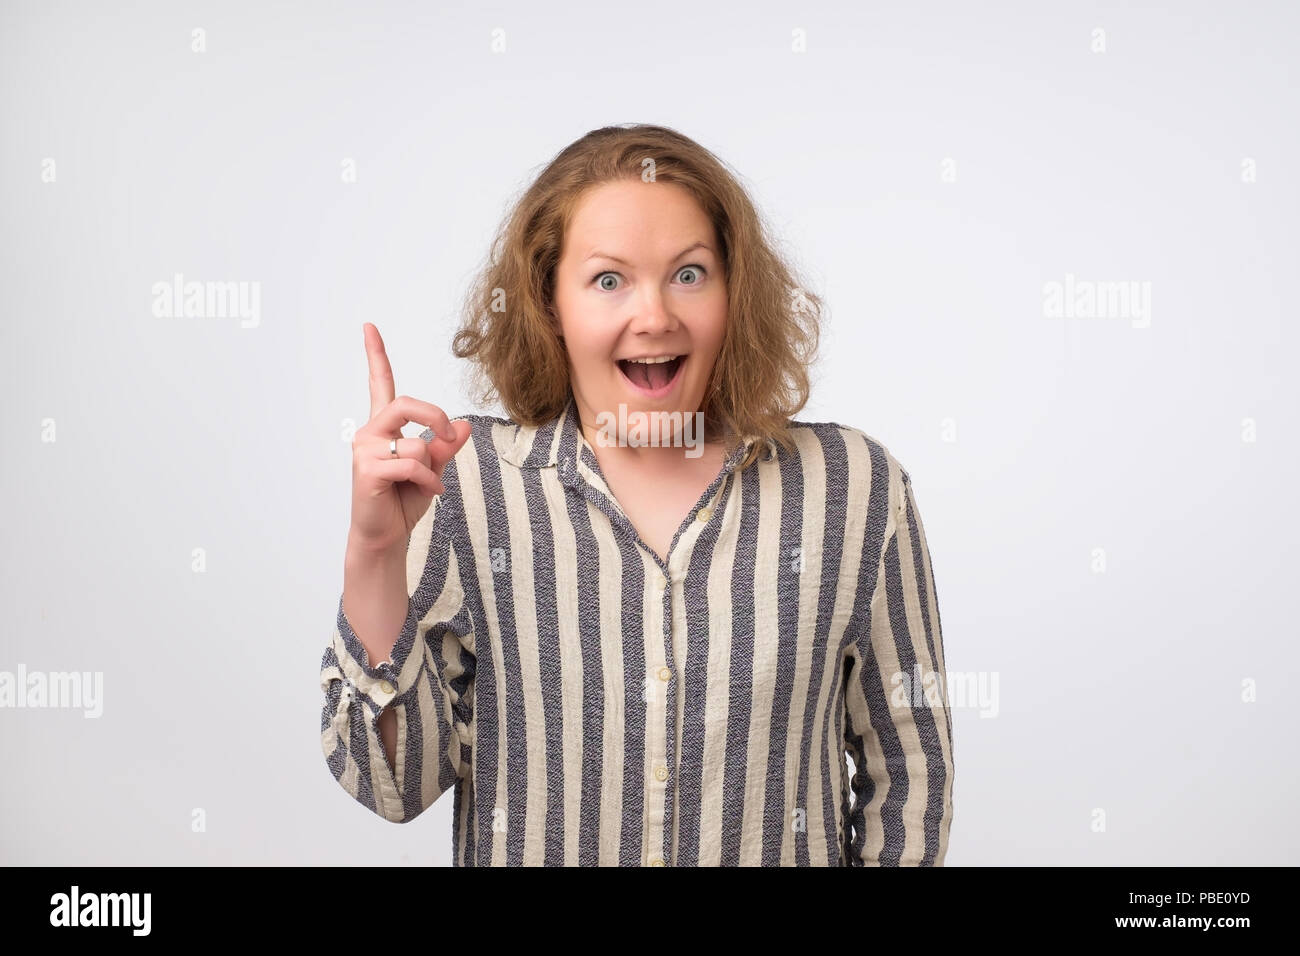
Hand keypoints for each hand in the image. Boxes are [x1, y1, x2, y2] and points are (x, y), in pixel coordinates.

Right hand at [348, 323, 470, 552]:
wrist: (385, 535)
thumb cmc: (405, 500)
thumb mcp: (433, 468)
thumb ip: (445, 446)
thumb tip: (464, 426)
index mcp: (384, 427)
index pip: (379, 384)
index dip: (375, 355)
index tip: (369, 326)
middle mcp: (370, 432)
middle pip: (407, 404)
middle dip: (435, 417)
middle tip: (448, 435)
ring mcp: (365, 450)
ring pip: (416, 443)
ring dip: (432, 467)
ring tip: (426, 485)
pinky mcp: (366, 469)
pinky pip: (413, 464)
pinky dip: (429, 481)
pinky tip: (428, 491)